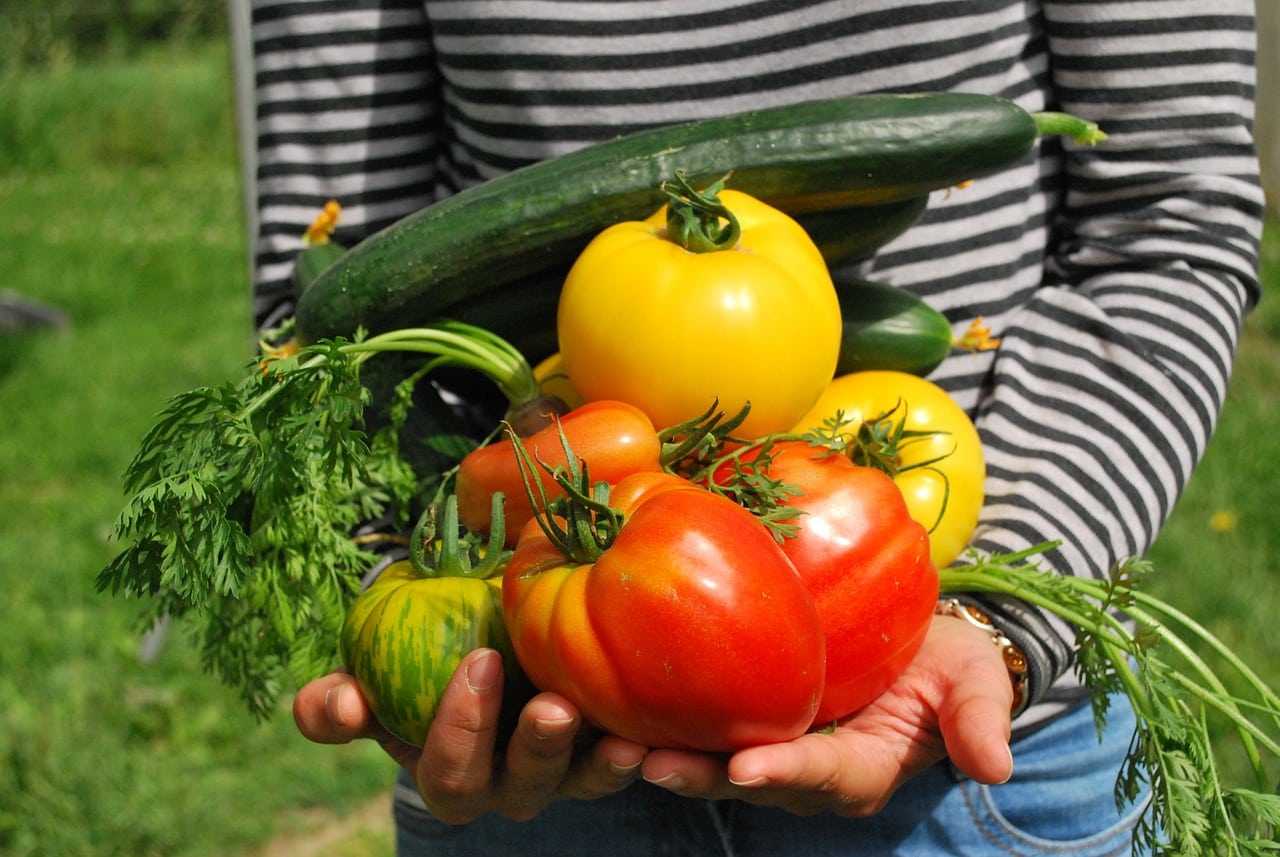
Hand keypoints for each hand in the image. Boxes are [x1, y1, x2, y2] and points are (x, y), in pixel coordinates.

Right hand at [293, 648, 647, 823]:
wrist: (482, 647)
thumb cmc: (418, 664)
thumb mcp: (373, 679)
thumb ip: (340, 701)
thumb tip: (338, 704)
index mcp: (449, 773)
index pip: (448, 773)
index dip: (459, 728)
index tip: (478, 661)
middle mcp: (507, 785)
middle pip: (520, 786)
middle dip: (536, 749)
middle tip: (551, 705)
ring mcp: (562, 774)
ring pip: (581, 781)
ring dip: (598, 762)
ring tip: (621, 736)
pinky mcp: (607, 752)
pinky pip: (626, 759)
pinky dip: (643, 748)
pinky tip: (654, 726)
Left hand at [639, 614, 1015, 816]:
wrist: (916, 640)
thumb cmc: (947, 661)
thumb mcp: (974, 682)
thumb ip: (978, 719)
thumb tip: (996, 766)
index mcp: (862, 769)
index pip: (823, 775)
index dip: (787, 773)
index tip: (749, 767)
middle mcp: (807, 770)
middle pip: (750, 780)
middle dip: (703, 776)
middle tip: (652, 764)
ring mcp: (771, 744)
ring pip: (713, 760)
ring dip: (667, 755)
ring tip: (615, 744)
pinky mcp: (743, 714)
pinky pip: (701, 722)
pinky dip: (662, 717)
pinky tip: (617, 699)